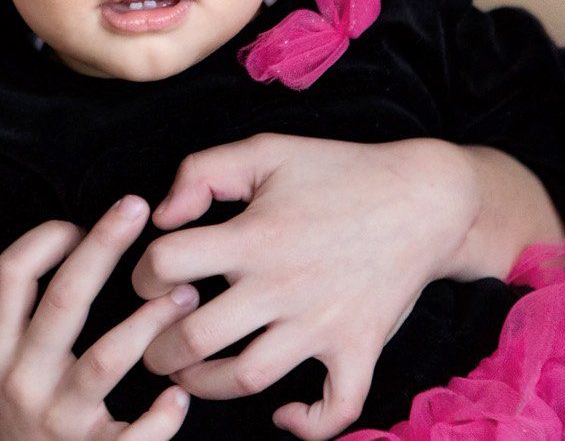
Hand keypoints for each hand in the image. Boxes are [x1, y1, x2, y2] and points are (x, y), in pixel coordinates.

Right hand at [0, 197, 196, 440]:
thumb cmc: (17, 414)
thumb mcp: (2, 363)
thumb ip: (27, 317)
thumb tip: (81, 243)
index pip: (9, 275)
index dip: (45, 238)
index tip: (80, 222)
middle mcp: (21, 379)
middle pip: (63, 300)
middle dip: (101, 247)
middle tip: (135, 208)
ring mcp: (56, 421)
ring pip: (105, 360)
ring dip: (149, 322)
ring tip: (186, 297)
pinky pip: (134, 435)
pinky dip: (162, 415)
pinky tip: (179, 394)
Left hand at [131, 135, 480, 439]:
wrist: (424, 197)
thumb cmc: (337, 171)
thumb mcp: (264, 150)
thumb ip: (201, 172)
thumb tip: (160, 215)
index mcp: (253, 235)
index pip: (166, 265)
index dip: (140, 274)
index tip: (146, 280)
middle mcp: (282, 285)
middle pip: (194, 336)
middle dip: (156, 347)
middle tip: (150, 343)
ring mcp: (321, 323)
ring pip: (247, 378)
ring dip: (203, 386)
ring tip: (186, 376)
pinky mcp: (360, 349)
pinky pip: (336, 408)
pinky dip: (308, 426)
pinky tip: (282, 416)